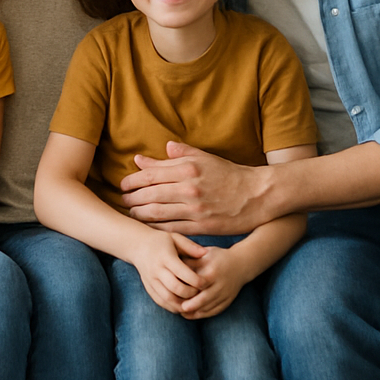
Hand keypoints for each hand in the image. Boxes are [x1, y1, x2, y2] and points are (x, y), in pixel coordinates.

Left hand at [120, 142, 266, 234]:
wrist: (257, 195)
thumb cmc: (230, 174)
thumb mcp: (206, 158)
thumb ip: (180, 154)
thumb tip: (158, 151)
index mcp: (189, 168)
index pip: (151, 174)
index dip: (133, 180)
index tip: (123, 184)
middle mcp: (189, 188)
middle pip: (150, 194)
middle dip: (131, 198)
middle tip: (122, 200)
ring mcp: (195, 208)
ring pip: (157, 212)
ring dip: (139, 213)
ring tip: (131, 213)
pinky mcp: (202, 226)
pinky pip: (172, 228)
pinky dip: (156, 228)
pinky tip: (148, 227)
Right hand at [131, 231, 206, 314]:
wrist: (138, 246)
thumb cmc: (161, 241)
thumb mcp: (175, 238)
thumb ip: (190, 246)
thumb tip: (206, 253)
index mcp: (165, 257)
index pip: (182, 273)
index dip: (196, 280)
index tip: (205, 282)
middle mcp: (156, 270)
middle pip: (175, 288)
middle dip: (191, 293)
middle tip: (200, 292)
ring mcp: (151, 281)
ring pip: (168, 298)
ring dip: (182, 303)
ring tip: (193, 301)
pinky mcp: (148, 288)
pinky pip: (161, 302)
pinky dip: (172, 306)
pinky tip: (182, 304)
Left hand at [178, 245, 251, 319]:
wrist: (242, 264)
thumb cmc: (218, 257)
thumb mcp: (204, 254)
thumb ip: (189, 261)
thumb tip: (171, 266)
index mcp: (214, 272)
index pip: (199, 284)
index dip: (188, 290)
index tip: (175, 293)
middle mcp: (221, 284)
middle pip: (205, 299)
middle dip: (191, 305)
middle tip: (178, 308)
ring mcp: (226, 294)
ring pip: (209, 307)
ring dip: (195, 312)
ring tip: (182, 312)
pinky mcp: (228, 301)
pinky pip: (215, 311)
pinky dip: (203, 314)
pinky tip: (192, 314)